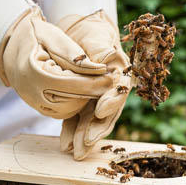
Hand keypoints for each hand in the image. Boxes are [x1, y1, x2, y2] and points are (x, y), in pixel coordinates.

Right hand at [0, 8, 114, 118]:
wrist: (10, 45)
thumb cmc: (35, 36)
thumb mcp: (54, 37)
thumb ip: (75, 55)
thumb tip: (99, 69)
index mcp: (36, 74)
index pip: (73, 84)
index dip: (95, 82)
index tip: (111, 77)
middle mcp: (33, 94)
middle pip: (74, 101)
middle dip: (94, 92)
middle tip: (109, 81)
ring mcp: (35, 104)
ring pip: (71, 110)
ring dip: (86, 99)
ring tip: (97, 84)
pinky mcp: (40, 108)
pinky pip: (64, 112)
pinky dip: (77, 103)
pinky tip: (84, 90)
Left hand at [56, 10, 130, 159]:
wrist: (79, 33)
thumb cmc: (92, 32)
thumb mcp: (99, 37)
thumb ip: (104, 50)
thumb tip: (107, 60)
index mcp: (120, 74)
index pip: (119, 91)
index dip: (111, 102)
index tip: (99, 110)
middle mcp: (111, 91)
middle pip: (107, 114)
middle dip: (96, 129)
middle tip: (85, 142)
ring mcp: (96, 99)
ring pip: (92, 121)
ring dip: (83, 137)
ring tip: (74, 152)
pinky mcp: (82, 103)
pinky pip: (77, 119)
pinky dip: (71, 132)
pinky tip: (65, 144)